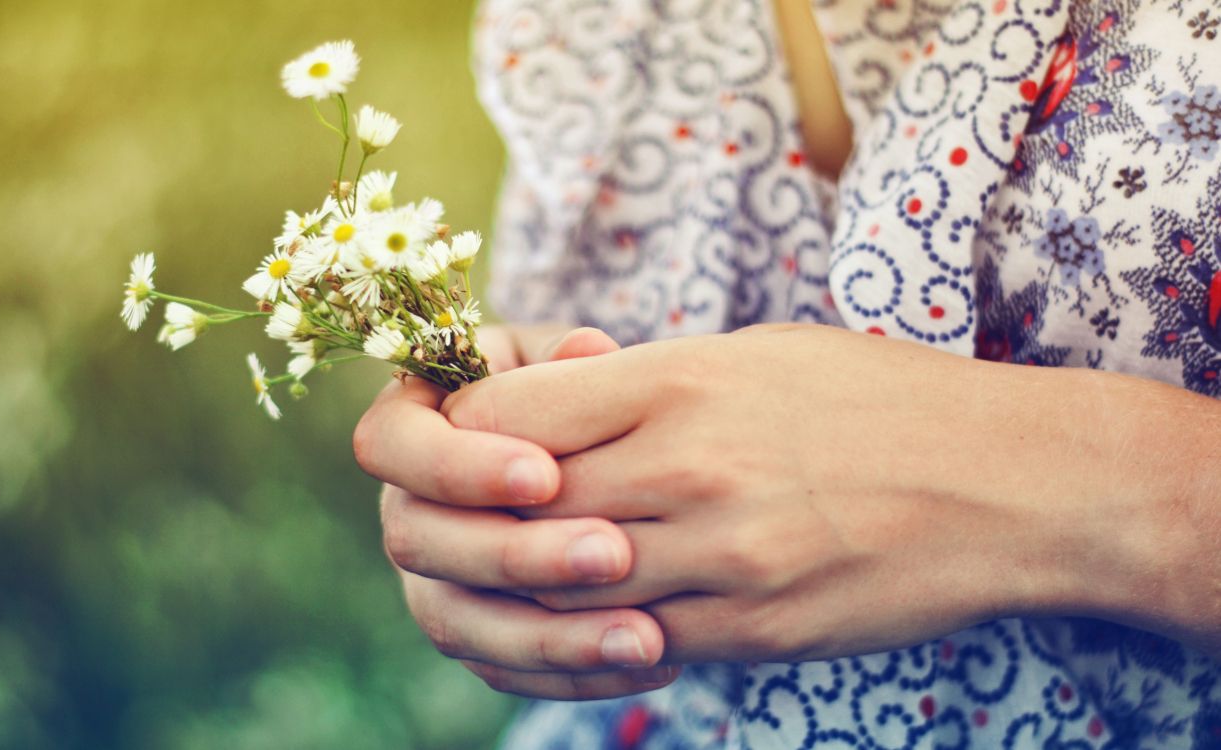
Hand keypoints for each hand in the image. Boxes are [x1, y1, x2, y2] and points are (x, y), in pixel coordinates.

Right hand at [356, 325, 680, 699]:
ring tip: (646, 636)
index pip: (390, 446)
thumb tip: (588, 351)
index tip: (546, 474)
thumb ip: (571, 362)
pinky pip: (504, 668)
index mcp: (409, 424)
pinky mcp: (473, 633)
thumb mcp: (573, 361)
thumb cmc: (577, 386)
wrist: (603, 449)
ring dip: (550, 636)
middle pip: (419, 543)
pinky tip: (654, 660)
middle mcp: (405, 506)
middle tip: (613, 553)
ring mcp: (431, 577)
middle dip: (515, 554)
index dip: (457, 466)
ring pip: (457, 622)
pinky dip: (575, 672)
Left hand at [440, 324, 1135, 663]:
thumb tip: (543, 406)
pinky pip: (632, 644)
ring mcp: (720, 559)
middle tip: (468, 514)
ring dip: (524, 583)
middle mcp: (688, 469)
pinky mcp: (752, 630)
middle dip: (476, 515)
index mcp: (680, 381)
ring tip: (522, 566)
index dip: (465, 432)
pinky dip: (593, 633)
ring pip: (559, 589)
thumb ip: (641, 383)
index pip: (507, 415)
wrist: (1012, 484)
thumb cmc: (879, 399)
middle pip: (516, 508)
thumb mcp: (755, 354)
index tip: (468, 439)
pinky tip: (594, 615)